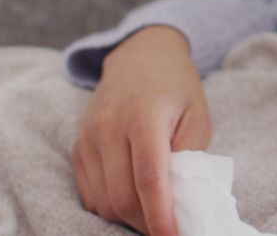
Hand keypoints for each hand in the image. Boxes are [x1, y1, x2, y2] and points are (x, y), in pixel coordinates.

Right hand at [72, 25, 211, 235]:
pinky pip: (90, 194)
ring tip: (154, 214)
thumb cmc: (177, 88)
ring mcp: (89, 138)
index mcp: (145, 117)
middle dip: (147, 222)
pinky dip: (110, 207)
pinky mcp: (78, 147)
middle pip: (123, 196)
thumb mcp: (198, 116)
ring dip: (128, 218)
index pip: (149, 179)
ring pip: (103, 201)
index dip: (160, 216)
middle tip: (171, 227)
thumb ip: (190, 157)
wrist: (141, 56)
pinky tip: (133, 202)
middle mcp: (110, 127)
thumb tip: (181, 201)